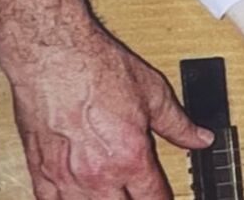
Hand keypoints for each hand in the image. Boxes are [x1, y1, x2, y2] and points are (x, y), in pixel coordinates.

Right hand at [5, 25, 212, 198]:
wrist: (56, 58)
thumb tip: (201, 138)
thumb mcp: (153, 93)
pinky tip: (78, 198)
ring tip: (113, 194)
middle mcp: (100, 176)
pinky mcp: (42, 175)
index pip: (154, 198)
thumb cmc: (99, 69)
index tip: (164, 197)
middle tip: (138, 194)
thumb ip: (178, 124)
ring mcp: (67, 181)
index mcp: (131, 158)